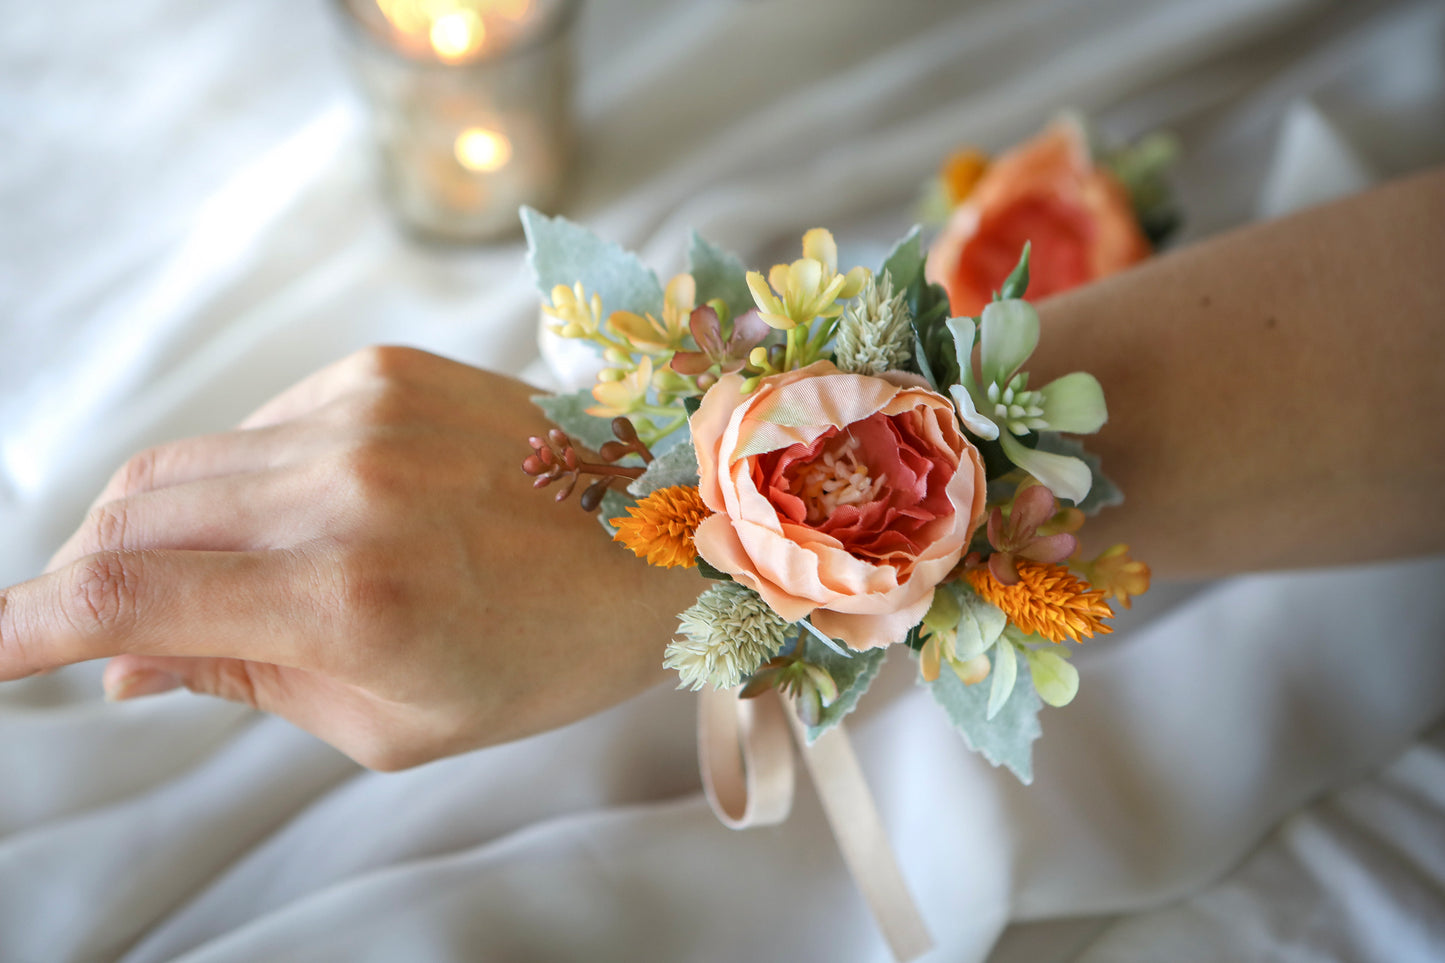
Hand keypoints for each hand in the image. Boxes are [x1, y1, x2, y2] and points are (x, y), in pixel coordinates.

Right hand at [0, 347, 701, 768]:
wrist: (670, 531)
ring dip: (163, 527)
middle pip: (131, 515)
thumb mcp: (400, 718)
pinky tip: (307, 518)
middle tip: (111, 625)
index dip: (27, 624)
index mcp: (352, 599)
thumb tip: (125, 662)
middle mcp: (345, 488)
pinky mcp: (382, 368)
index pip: (127, 595)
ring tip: (228, 578)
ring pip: (185, 463)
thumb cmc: (551, 650)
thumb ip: (249, 683)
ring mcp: (363, 411)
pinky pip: (259, 426)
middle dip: (93, 577)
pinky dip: (246, 481)